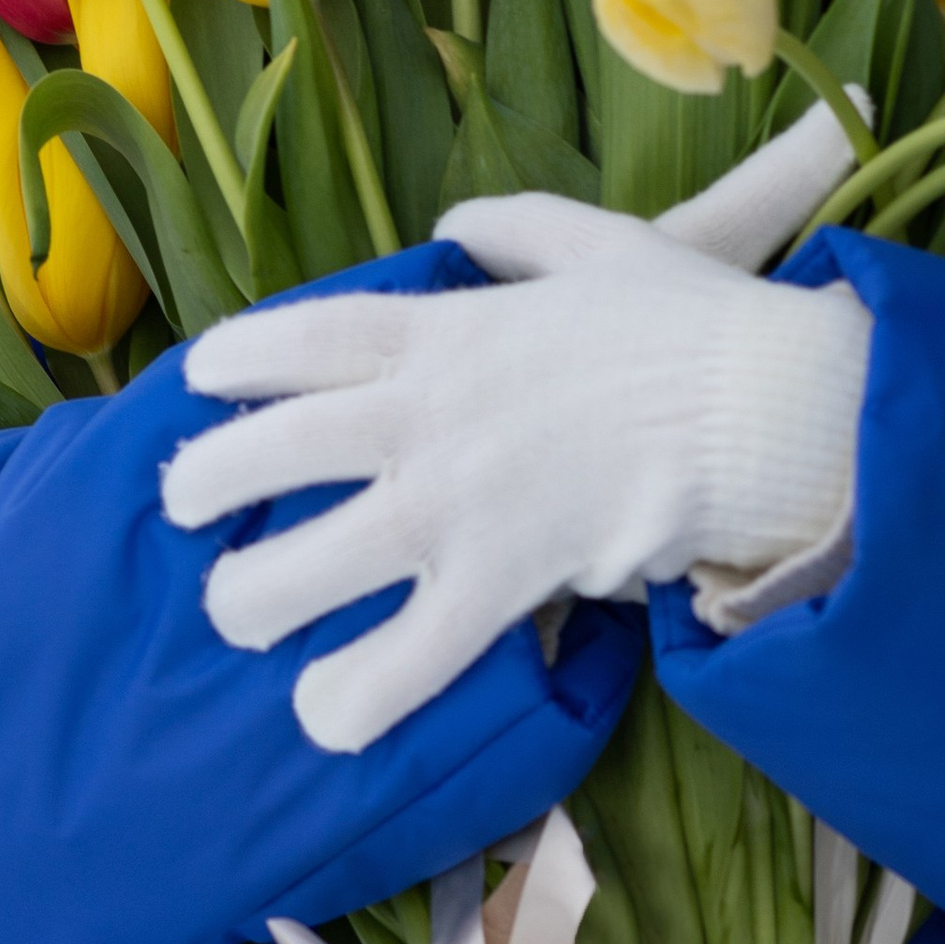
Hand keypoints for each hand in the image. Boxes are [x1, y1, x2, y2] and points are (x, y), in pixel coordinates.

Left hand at [162, 188, 870, 754]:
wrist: (762, 406)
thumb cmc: (696, 325)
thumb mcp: (601, 245)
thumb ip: (518, 231)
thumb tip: (457, 225)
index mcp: (444, 331)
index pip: (305, 339)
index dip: (235, 361)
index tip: (199, 380)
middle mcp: (422, 416)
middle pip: (268, 451)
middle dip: (203, 483)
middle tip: (182, 509)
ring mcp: (450, 504)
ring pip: (302, 565)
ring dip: (251, 597)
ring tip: (234, 617)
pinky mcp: (497, 584)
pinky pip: (403, 658)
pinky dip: (357, 696)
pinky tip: (326, 718)